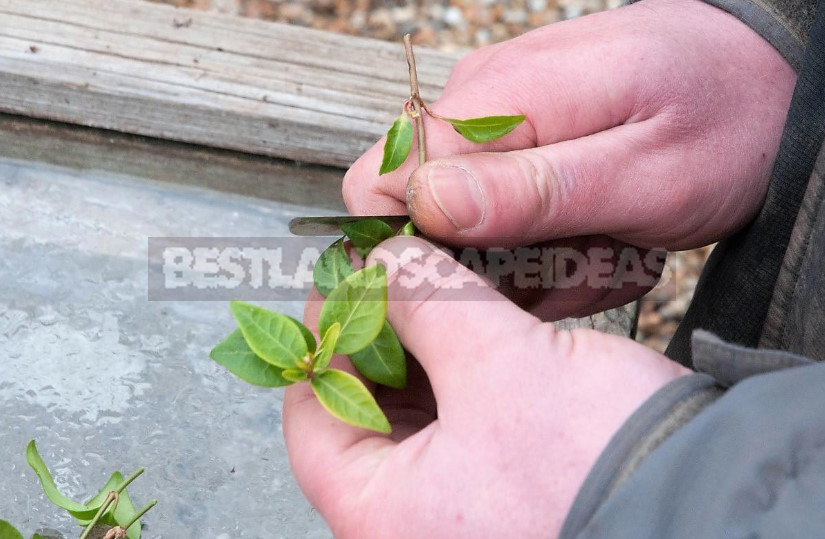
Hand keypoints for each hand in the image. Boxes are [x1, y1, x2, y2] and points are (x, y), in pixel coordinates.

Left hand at [283, 237, 688, 537]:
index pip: (313, 414)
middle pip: (364, 407)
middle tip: (395, 271)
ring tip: (437, 282)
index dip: (327, 336)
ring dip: (426, 341)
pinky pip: (465, 412)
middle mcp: (414, 517)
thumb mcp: (495, 366)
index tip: (346, 281)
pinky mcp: (507, 478)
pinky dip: (465, 362)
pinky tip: (478, 316)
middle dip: (381, 332)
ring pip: (419, 406)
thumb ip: (426, 304)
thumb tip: (383, 263)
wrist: (710, 502)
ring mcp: (462, 500)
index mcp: (382, 512)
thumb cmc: (597, 463)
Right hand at [342, 0, 795, 316]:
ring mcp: (500, 118)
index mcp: (498, 101)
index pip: (380, 181)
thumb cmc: (725, 120)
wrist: (770, 73)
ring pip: (469, 223)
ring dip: (536, 258)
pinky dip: (552, 241)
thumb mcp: (645, 176)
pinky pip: (505, 211)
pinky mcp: (522, 137)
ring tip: (610, 251)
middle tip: (583, 266)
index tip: (490, 282)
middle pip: (424, 215)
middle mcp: (481, 102)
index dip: (415, 251)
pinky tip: (605, 238)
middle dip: (496, 265)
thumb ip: (533, 192)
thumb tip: (422, 207)